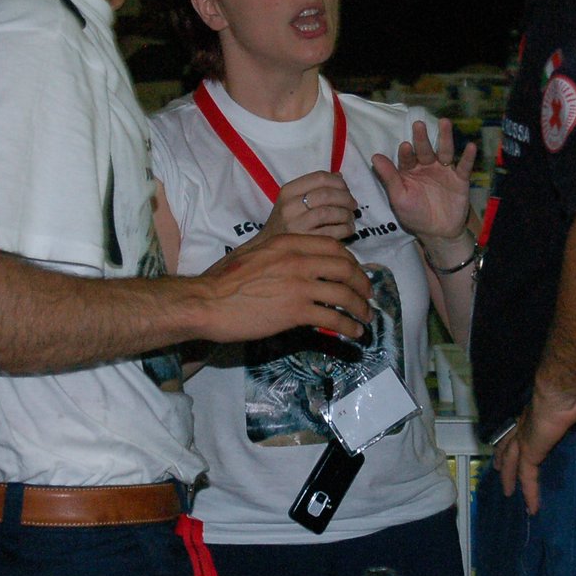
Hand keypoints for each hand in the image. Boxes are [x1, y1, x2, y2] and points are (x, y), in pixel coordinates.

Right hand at [197, 233, 370, 342]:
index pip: (333, 247)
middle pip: (345, 267)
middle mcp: (298, 259)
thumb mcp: (256, 253)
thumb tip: (298, 265)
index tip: (355, 273)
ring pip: (344, 293)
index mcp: (288, 242)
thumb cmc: (224, 280)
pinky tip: (354, 332)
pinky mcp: (295, 311)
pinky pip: (333, 318)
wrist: (207, 301)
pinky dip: (349, 326)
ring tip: (366, 317)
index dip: (351, 261)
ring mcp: (298, 285)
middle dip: (362, 283)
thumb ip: (281, 254)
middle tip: (368, 296)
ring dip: (361, 307)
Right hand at [258, 172, 356, 241]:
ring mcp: (296, 225)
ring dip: (347, 214)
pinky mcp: (305, 243)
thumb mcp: (292, 200)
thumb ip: (315, 187)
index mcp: (288, 191)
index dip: (339, 182)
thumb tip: (340, 177)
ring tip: (350, 218)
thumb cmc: (284, 222)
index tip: (346, 190)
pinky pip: (332, 232)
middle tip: (353, 205)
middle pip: (327, 194)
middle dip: (346, 198)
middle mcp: (290, 206)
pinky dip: (346, 229)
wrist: (268, 249)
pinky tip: (348, 229)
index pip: (320, 177)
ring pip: (330, 212)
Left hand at [370, 118, 475, 242]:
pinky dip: (468, 157)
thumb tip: (374, 157)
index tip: (405, 146)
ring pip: (445, 151)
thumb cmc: (414, 215)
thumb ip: (389, 177)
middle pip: (425, 149)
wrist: (438, 233)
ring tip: (445, 122)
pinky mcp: (460, 179)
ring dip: (445, 137)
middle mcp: (427, 166)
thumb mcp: (399, 197)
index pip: (407, 157)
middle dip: (422, 138)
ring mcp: (444, 171)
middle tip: (419, 124)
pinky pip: (464, 166)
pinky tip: (471, 146)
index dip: (406, 152)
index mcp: (410, 170)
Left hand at [494, 380, 575, 515]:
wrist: (566, 387)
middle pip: (509, 443)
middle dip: (504, 456)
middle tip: (499, 468)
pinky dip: (530, 492)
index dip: (522, 435)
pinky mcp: (530, 451)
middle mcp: (527, 423)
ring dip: (509, 476)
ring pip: (511, 461)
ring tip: (507, 491)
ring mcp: (525, 437)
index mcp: (540, 410)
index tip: (522, 443)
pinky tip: (532, 507)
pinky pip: (527, 477)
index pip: (526, 426)